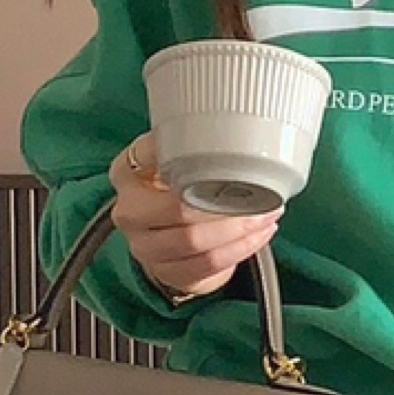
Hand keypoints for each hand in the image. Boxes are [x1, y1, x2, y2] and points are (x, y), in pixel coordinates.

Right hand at [108, 130, 280, 300]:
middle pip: (178, 210)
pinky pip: (208, 264)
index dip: (191, 153)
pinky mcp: (167, 273)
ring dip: (238, 231)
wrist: (164, 238)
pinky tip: (259, 236)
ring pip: (195, 242)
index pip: (153, 155)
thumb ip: (183, 141)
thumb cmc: (171, 190)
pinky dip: (240, 250)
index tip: (228, 151)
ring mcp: (145, 247)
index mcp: (126, 173)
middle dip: (226, 205)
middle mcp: (128, 212)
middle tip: (264, 195)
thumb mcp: (168, 161)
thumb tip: (230, 121)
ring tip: (267, 215)